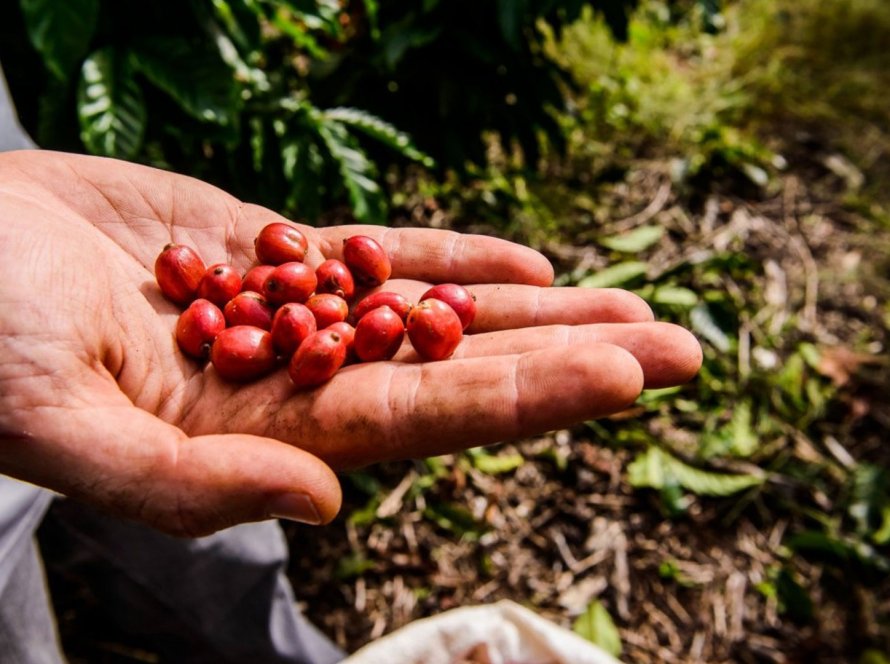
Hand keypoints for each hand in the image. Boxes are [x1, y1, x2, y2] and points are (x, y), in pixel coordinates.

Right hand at [0, 151, 700, 535]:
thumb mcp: (63, 428)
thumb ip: (186, 486)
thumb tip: (323, 500)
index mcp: (263, 436)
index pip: (423, 424)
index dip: (525, 401)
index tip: (624, 376)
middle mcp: (297, 380)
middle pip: (461, 373)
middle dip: (569, 360)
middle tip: (679, 345)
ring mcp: (295, 311)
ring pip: (439, 314)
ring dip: (536, 312)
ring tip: (631, 306)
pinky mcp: (271, 248)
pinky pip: (381, 255)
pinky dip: (453, 258)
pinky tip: (526, 265)